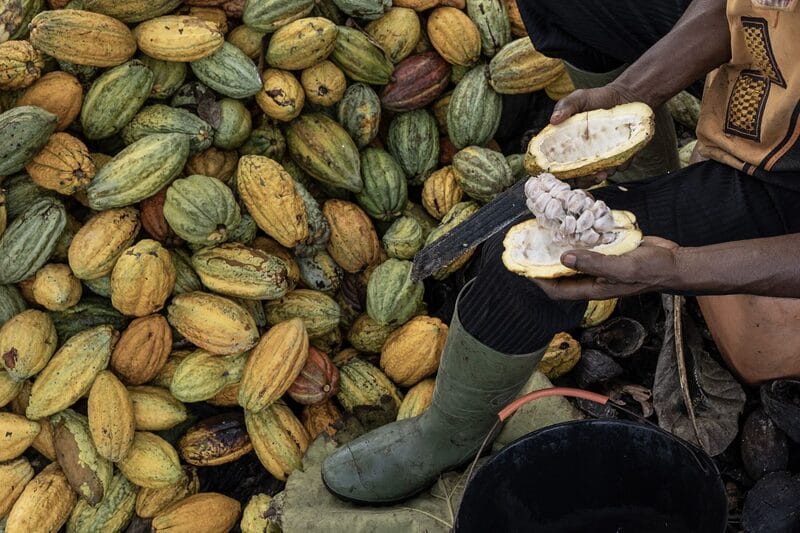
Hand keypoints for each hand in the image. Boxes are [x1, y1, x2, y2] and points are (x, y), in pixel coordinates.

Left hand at [534, 237, 681, 299]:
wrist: (674, 261)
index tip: (523, 268)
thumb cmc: (651, 270)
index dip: (539, 281)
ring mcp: (600, 264)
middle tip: (530, 245)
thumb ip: (594, 263)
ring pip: (573, 257)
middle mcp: (593, 277)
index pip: (558, 290)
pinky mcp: (608, 251)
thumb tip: (564, 257)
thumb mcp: (622, 267)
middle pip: (561, 273)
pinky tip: (571, 222)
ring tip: (545, 231)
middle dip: (545, 262)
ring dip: (560, 246)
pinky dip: (578, 235)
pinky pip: (588, 245)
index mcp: (593, 288)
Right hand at [550, 83, 642, 184]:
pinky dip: (619, 165)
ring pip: (599, 175)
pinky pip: (619, 166)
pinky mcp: (619, 155)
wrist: (627, 96)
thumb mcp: (579, 98)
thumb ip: (565, 106)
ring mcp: (602, 156)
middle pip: (579, 177)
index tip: (567, 175)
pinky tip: (621, 159)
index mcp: (570, 144)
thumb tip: (553, 120)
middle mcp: (584, 154)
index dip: (562, 174)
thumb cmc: (598, 98)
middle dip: (584, 181)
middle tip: (592, 176)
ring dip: (601, 176)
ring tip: (604, 171)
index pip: (561, 165)